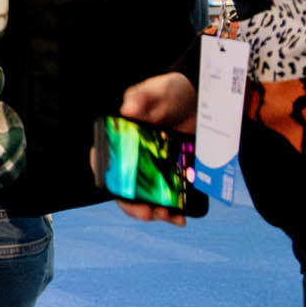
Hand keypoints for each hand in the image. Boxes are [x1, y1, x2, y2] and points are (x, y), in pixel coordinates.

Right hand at [108, 72, 198, 227]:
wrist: (203, 102)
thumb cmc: (171, 93)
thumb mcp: (158, 90)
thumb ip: (142, 96)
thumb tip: (127, 109)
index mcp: (119, 139)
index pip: (103, 162)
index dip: (105, 178)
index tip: (116, 188)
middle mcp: (132, 159)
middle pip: (123, 189)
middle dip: (133, 206)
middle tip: (148, 212)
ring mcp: (152, 172)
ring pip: (145, 199)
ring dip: (154, 212)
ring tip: (169, 216)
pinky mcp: (172, 179)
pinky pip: (168, 200)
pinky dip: (174, 211)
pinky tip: (181, 216)